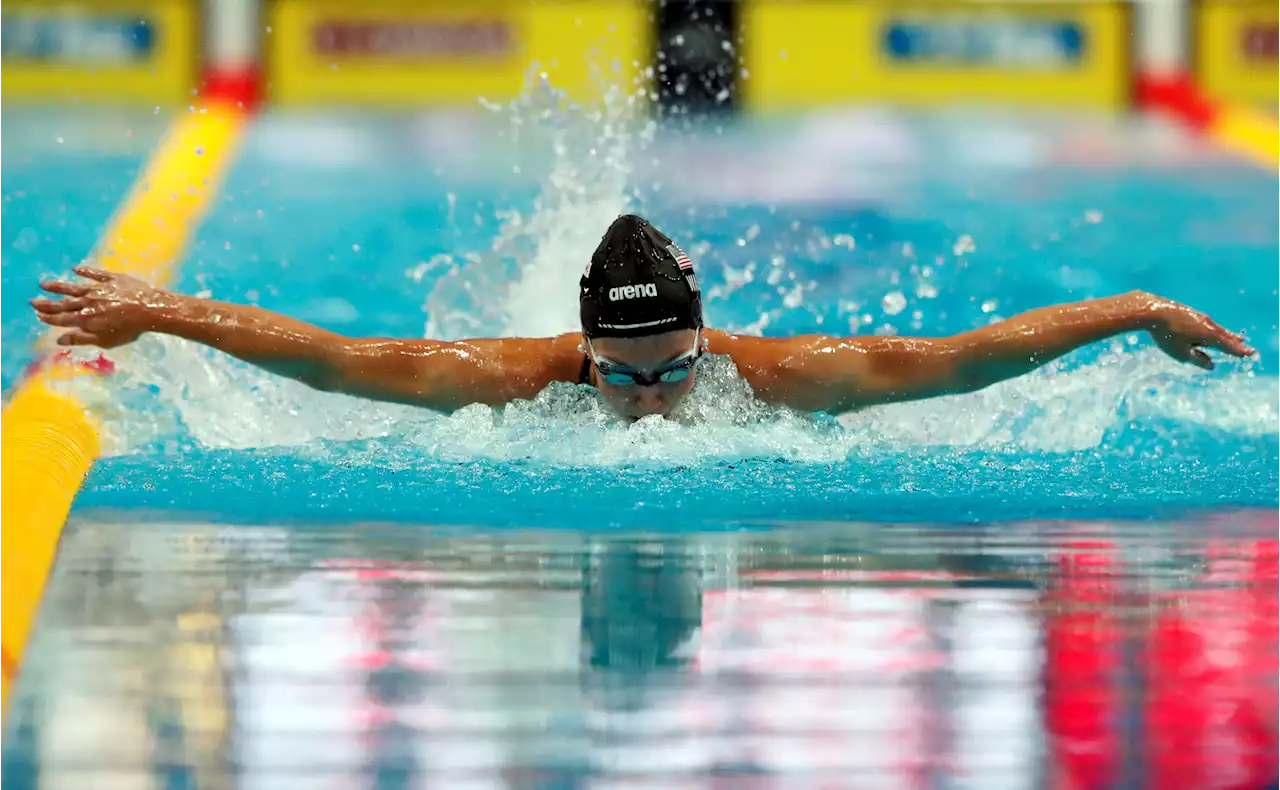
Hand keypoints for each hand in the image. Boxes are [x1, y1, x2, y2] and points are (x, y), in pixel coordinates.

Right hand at [30, 265, 170, 348]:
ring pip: (74, 287)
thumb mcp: (105, 340)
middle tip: (33, 301)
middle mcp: (89, 302)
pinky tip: (75, 268)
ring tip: (43, 283)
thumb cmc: (129, 329)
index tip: (38, 315)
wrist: (150, 309)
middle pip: (64, 303)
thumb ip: (81, 339)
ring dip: (58, 286)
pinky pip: (95, 273)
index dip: (49, 317)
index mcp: (86, 318)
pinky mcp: (112, 279)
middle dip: (48, 303)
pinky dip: (85, 271)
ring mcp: (99, 289)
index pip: (62, 318)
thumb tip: (58, 340)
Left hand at [1137, 293, 1254, 369]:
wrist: (1152, 310)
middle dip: (1236, 343)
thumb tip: (1211, 365)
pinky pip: (1207, 324)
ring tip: (1237, 338)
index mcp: (1209, 335)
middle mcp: (1208, 324)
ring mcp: (1200, 317)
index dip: (1238, 351)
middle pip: (1225, 335)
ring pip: (1217, 328)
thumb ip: (1197, 360)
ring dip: (1227, 334)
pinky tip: (1213, 330)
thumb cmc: (1166, 334)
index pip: (1227, 346)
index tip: (1250, 354)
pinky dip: (1215, 329)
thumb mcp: (1181, 353)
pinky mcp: (1190, 313)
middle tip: (1248, 347)